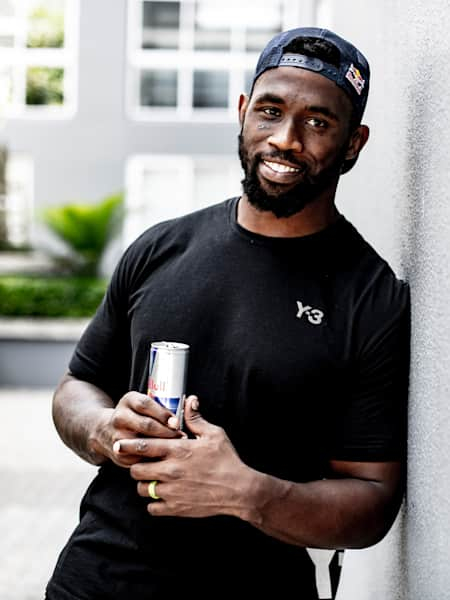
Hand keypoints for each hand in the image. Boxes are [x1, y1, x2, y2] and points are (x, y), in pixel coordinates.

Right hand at [93, 391, 184, 467]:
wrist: (106, 432)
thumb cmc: (137, 416)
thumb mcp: (144, 404)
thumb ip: (165, 405)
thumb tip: (193, 402)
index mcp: (128, 400)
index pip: (146, 404)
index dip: (163, 413)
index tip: (176, 422)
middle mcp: (120, 417)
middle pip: (146, 424)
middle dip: (166, 432)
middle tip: (181, 436)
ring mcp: (117, 436)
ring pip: (142, 443)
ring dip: (161, 447)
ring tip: (176, 448)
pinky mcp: (119, 454)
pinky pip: (139, 458)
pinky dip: (153, 460)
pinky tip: (165, 459)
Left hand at [116, 396, 250, 517]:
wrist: (239, 490)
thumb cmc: (227, 460)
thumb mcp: (214, 434)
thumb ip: (196, 418)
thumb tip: (190, 399)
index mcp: (177, 451)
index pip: (143, 446)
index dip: (128, 445)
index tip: (119, 444)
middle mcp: (170, 471)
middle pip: (136, 470)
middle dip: (137, 466)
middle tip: (145, 464)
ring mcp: (172, 492)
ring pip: (142, 489)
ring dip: (145, 484)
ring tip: (154, 480)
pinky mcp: (176, 508)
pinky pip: (152, 508)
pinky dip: (154, 503)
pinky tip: (163, 496)